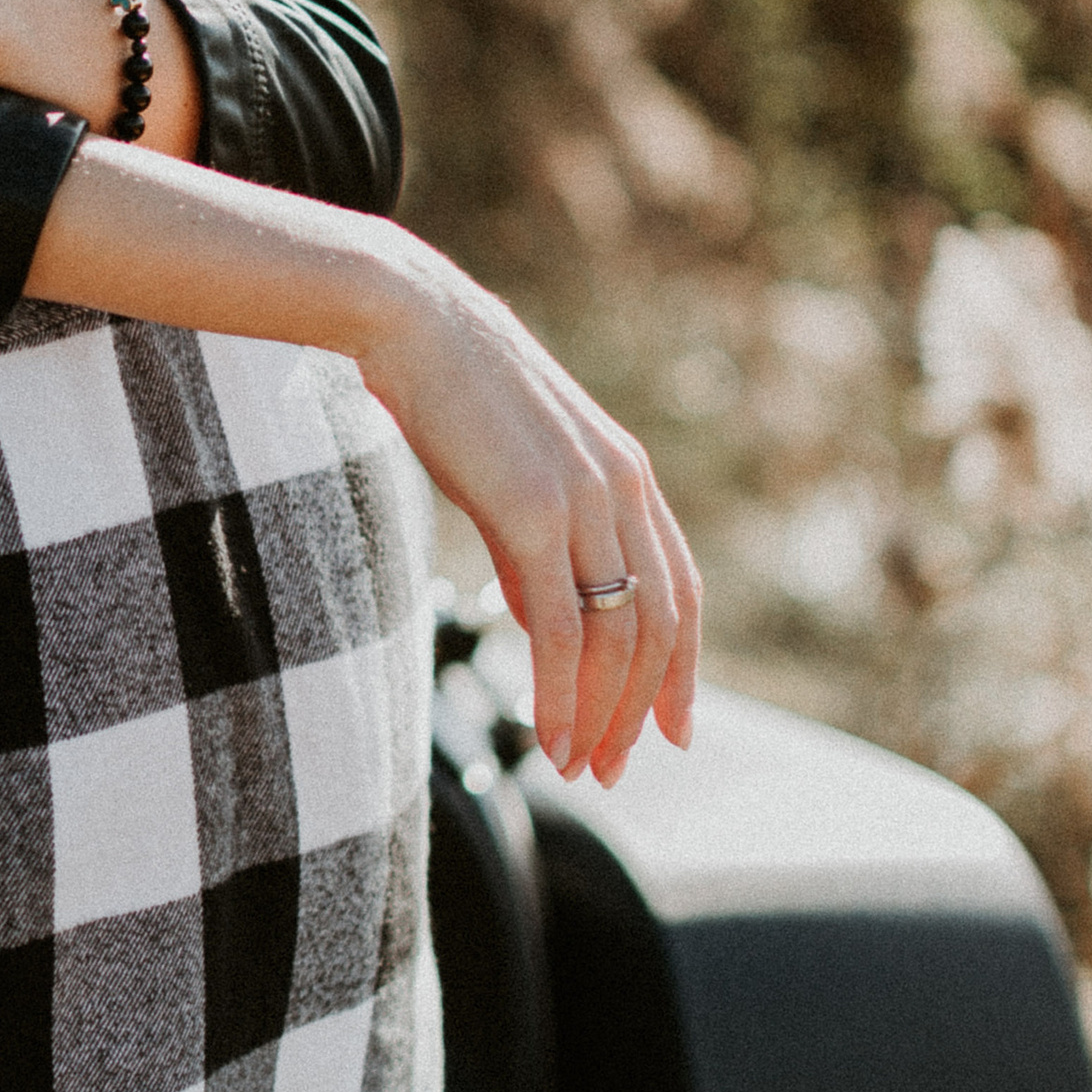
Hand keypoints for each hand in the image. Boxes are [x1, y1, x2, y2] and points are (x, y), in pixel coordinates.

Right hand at [345, 255, 699, 785]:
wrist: (411, 322)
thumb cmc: (449, 394)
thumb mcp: (513, 474)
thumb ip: (540, 546)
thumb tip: (545, 620)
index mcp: (627, 475)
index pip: (679, 591)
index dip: (681, 669)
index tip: (669, 730)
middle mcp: (624, 490)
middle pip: (658, 627)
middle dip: (639, 710)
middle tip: (610, 769)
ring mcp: (586, 501)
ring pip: (618, 638)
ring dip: (602, 716)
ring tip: (576, 767)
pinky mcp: (536, 514)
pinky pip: (565, 629)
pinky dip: (563, 694)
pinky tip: (548, 735)